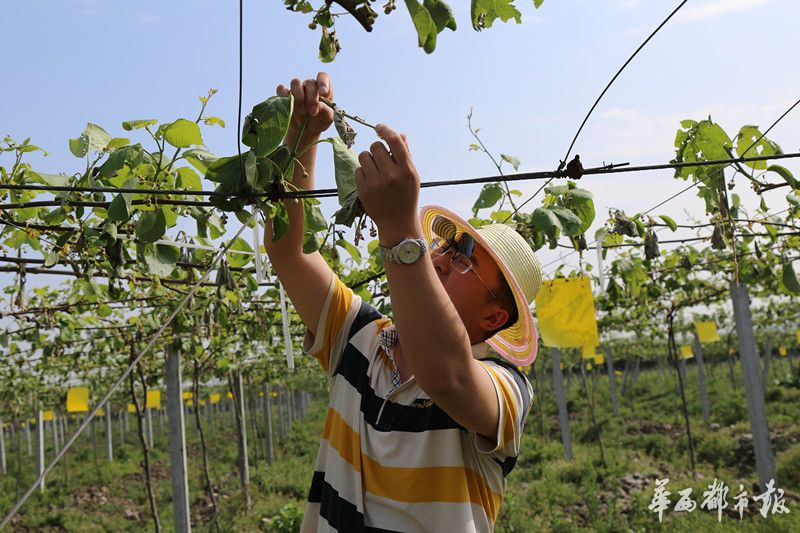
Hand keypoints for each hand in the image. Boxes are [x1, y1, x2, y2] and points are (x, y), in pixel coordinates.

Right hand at [276, 72, 333, 139]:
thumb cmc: (318, 122)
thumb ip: (327, 112)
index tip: (323, 92)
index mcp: (321, 90)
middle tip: (313, 112)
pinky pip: (281, 88)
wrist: (304, 133)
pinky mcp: (284, 96)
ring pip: (296, 82)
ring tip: (303, 110)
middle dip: (312, 97)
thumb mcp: (327, 120)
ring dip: (299, 96)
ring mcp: (296, 91)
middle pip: (310, 82)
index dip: (323, 82)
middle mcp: (308, 87)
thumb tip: (319, 105)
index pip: (322, 76)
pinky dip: (284, 95)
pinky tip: (289, 105)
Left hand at [355, 124, 421, 243]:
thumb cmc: (407, 195)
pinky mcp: (364, 190)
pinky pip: (358, 170)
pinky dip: (363, 172)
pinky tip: (371, 181)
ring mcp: (376, 183)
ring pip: (364, 155)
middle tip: (382, 159)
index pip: (393, 140)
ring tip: (376, 170)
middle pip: (375, 146)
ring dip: (368, 159)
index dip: (385, 130)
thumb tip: (399, 133)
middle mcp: (391, 175)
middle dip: (377, 149)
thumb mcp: (412, 175)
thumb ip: (406, 154)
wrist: (398, 222)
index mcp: (406, 169)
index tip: (379, 127)